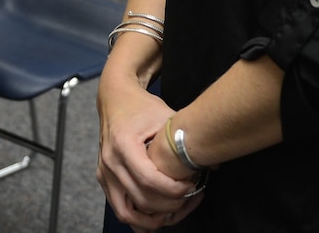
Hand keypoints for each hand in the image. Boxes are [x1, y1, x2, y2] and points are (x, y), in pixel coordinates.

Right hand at [97, 68, 202, 228]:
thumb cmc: (141, 106)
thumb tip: (214, 164)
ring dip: (153, 218)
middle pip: (141, 198)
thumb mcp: (165, 115)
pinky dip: (138, 219)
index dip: (173, 189)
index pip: (149, 179)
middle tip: (189, 197)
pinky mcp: (104, 179)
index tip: (191, 186)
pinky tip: (156, 217)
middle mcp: (110, 161)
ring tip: (175, 211)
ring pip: (127, 212)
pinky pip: (119, 209)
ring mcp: (104, 172)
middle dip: (170, 204)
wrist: (115, 98)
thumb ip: (187, 139)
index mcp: (123, 143)